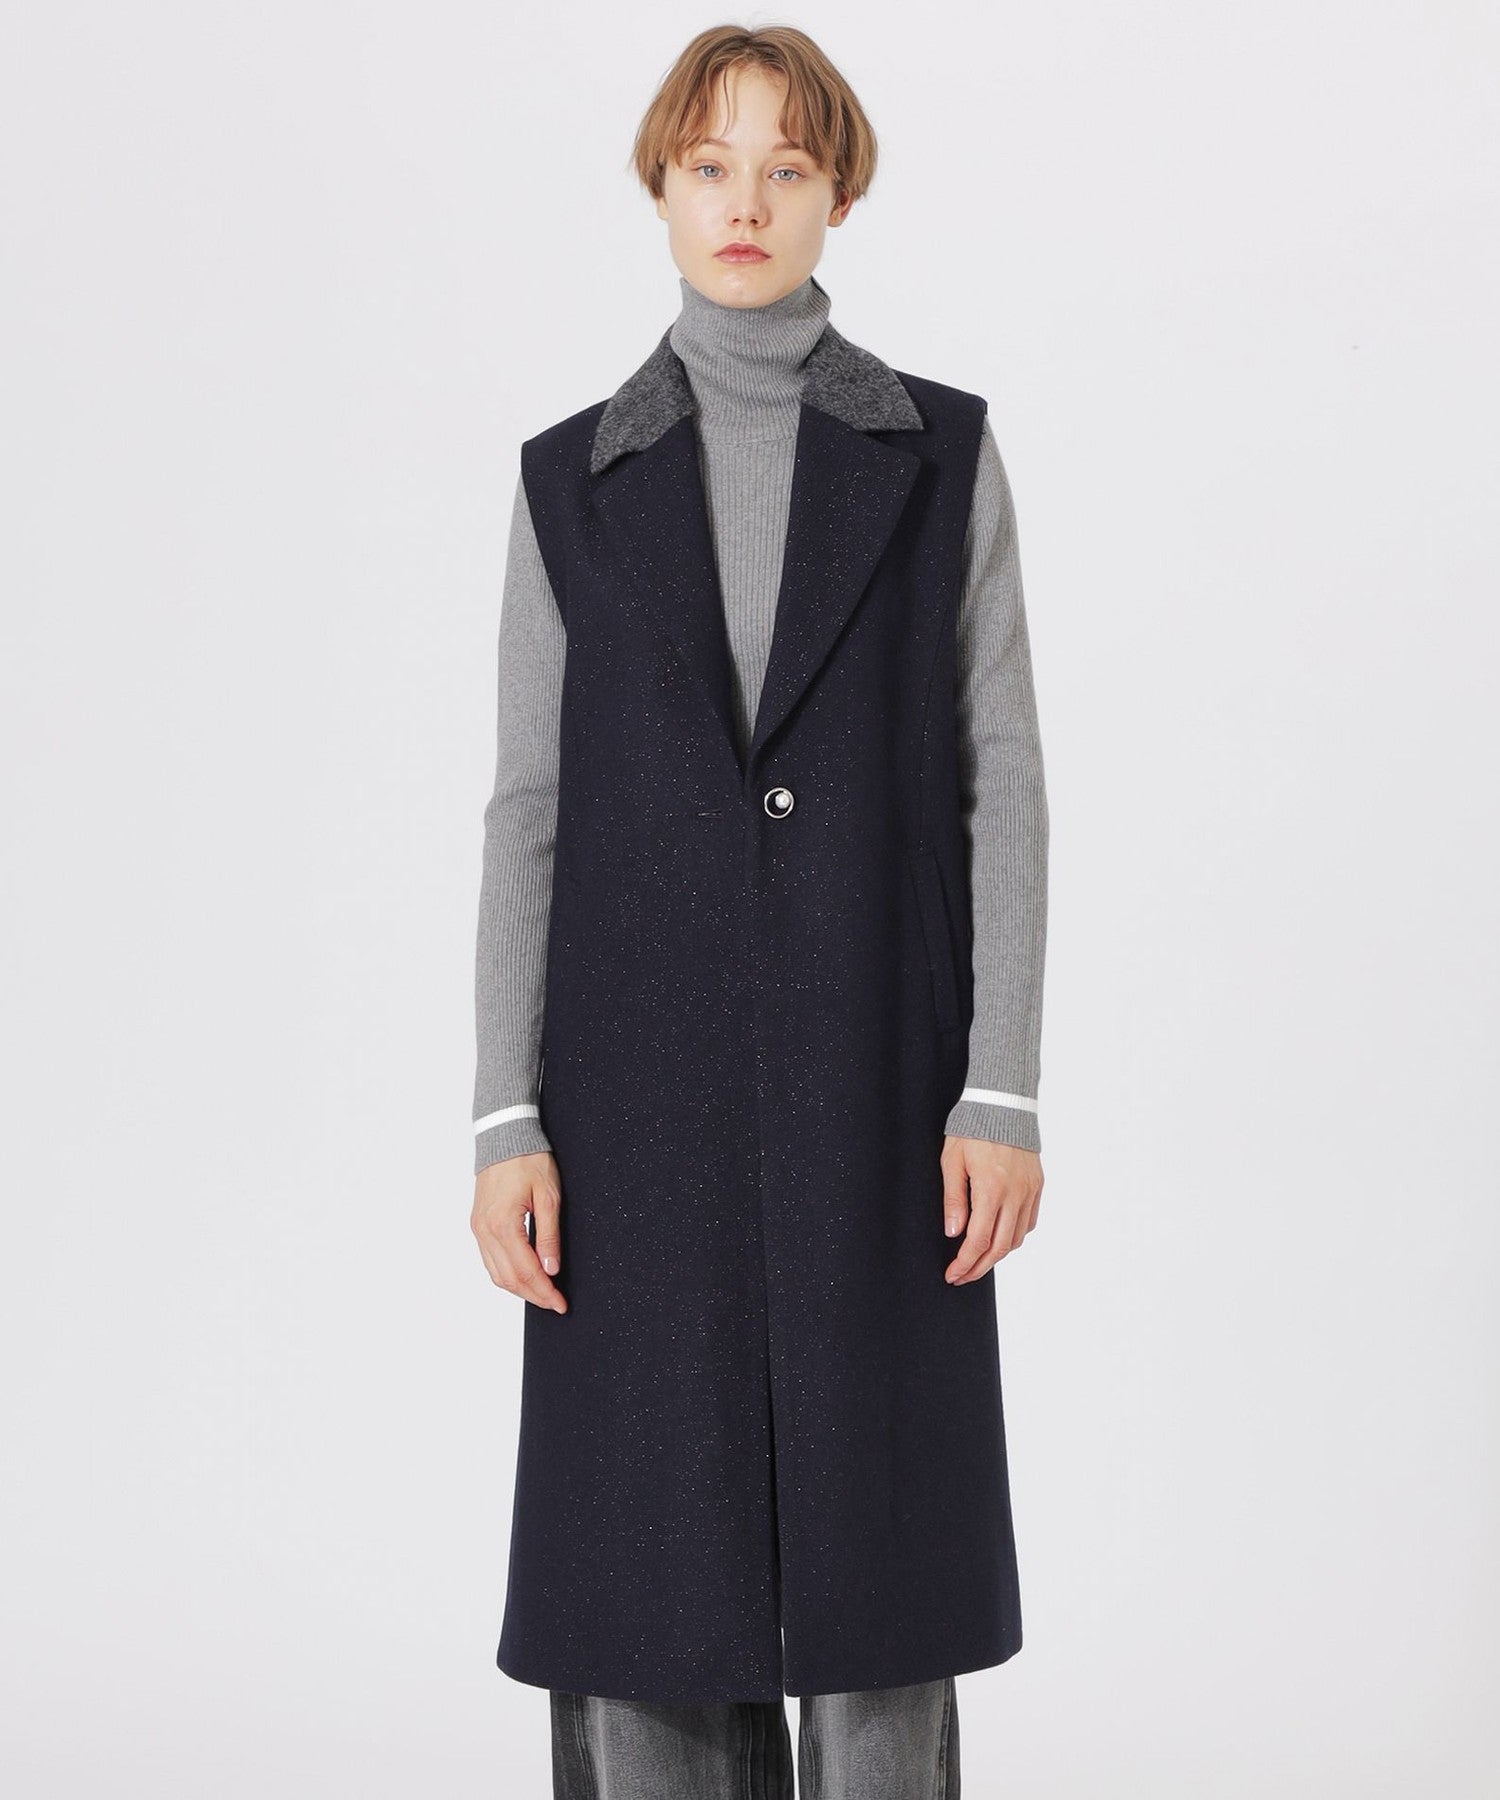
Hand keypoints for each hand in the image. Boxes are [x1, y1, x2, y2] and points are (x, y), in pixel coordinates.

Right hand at [471, 1152, 568, 1313]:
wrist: (505, 1136)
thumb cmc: (529, 1160)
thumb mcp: (549, 1196)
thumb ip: (549, 1236)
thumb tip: (551, 1269)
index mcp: (503, 1224)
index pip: (526, 1271)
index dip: (545, 1291)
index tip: (561, 1303)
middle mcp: (485, 1230)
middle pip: (509, 1279)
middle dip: (534, 1295)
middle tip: (555, 1303)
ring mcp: (478, 1228)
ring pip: (496, 1273)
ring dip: (519, 1289)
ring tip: (542, 1294)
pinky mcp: (478, 1224)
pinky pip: (490, 1260)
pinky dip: (507, 1274)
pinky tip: (523, 1276)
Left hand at [939, 1137, 1041, 1283]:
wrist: (1003, 1102)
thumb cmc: (972, 1127)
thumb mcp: (952, 1160)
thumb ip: (953, 1199)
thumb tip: (954, 1233)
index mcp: (991, 1189)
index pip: (978, 1240)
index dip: (965, 1263)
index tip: (952, 1274)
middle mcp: (1015, 1194)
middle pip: (1000, 1247)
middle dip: (979, 1268)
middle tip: (962, 1277)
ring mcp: (1030, 1190)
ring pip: (1017, 1238)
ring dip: (997, 1255)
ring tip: (977, 1260)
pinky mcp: (1037, 1185)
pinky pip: (1029, 1222)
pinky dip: (1014, 1236)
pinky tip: (999, 1237)